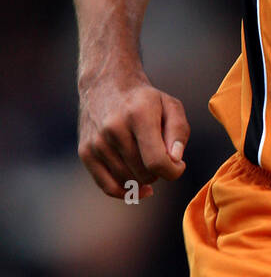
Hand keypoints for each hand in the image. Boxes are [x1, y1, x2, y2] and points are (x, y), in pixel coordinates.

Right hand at [77, 72, 189, 199]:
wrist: (106, 84)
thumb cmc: (145, 99)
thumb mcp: (170, 106)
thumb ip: (179, 132)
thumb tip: (175, 161)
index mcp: (138, 115)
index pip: (157, 161)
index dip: (173, 171)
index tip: (178, 165)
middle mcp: (114, 128)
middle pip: (144, 173)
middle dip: (159, 172)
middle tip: (160, 156)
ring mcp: (97, 141)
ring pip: (128, 181)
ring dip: (143, 178)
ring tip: (146, 161)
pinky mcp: (85, 152)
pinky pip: (107, 187)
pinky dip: (125, 192)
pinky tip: (139, 187)